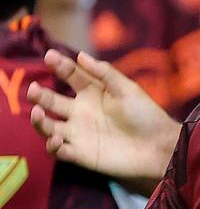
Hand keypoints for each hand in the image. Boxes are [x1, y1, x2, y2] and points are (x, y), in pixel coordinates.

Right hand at [27, 49, 179, 195]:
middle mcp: (80, 111)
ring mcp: (78, 133)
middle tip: (33, 89)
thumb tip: (81, 54)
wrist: (158, 146)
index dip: (60, 66)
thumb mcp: (127, 89)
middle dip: (40, 95)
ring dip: (39, 120)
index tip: (49, 55)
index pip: (71, 76)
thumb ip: (105, 73)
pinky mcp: (80, 153)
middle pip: (52, 100)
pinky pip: (58, 150)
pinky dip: (52, 145)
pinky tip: (56, 137)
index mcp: (92, 93)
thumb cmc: (145, 115)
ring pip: (48, 125)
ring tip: (37, 113)